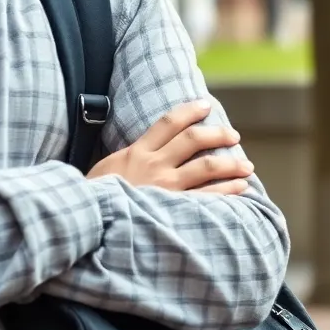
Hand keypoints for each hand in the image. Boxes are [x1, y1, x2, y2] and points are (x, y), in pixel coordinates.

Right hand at [87, 100, 253, 194]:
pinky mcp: (172, 209)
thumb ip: (129, 160)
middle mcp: (152, 165)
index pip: (167, 123)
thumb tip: (147, 152)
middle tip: (233, 136)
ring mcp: (163, 187)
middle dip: (217, 135)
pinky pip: (207, 197)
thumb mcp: (106, 172)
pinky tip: (241, 189)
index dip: (189, 111)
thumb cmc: (93, 201)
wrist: (83, 223)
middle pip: (193, 140)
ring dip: (231, 164)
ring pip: (206, 167)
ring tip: (246, 166)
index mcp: (135, 153)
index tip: (205, 105)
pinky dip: (227, 191)